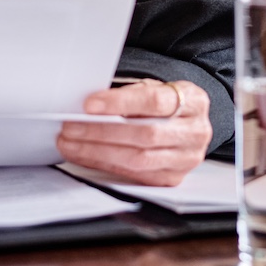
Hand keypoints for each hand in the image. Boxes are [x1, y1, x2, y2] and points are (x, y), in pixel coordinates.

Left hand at [55, 79, 211, 185]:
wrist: (184, 122)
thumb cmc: (162, 101)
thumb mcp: (151, 87)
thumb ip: (127, 94)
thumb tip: (87, 106)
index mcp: (193, 101)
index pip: (154, 101)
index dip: (119, 103)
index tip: (89, 104)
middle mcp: (195, 132)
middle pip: (145, 135)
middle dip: (102, 131)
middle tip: (70, 126)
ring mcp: (186, 159)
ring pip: (139, 159)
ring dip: (98, 151)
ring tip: (70, 142)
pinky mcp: (172, 178)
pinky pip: (134, 175)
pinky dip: (104, 164)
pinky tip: (83, 155)